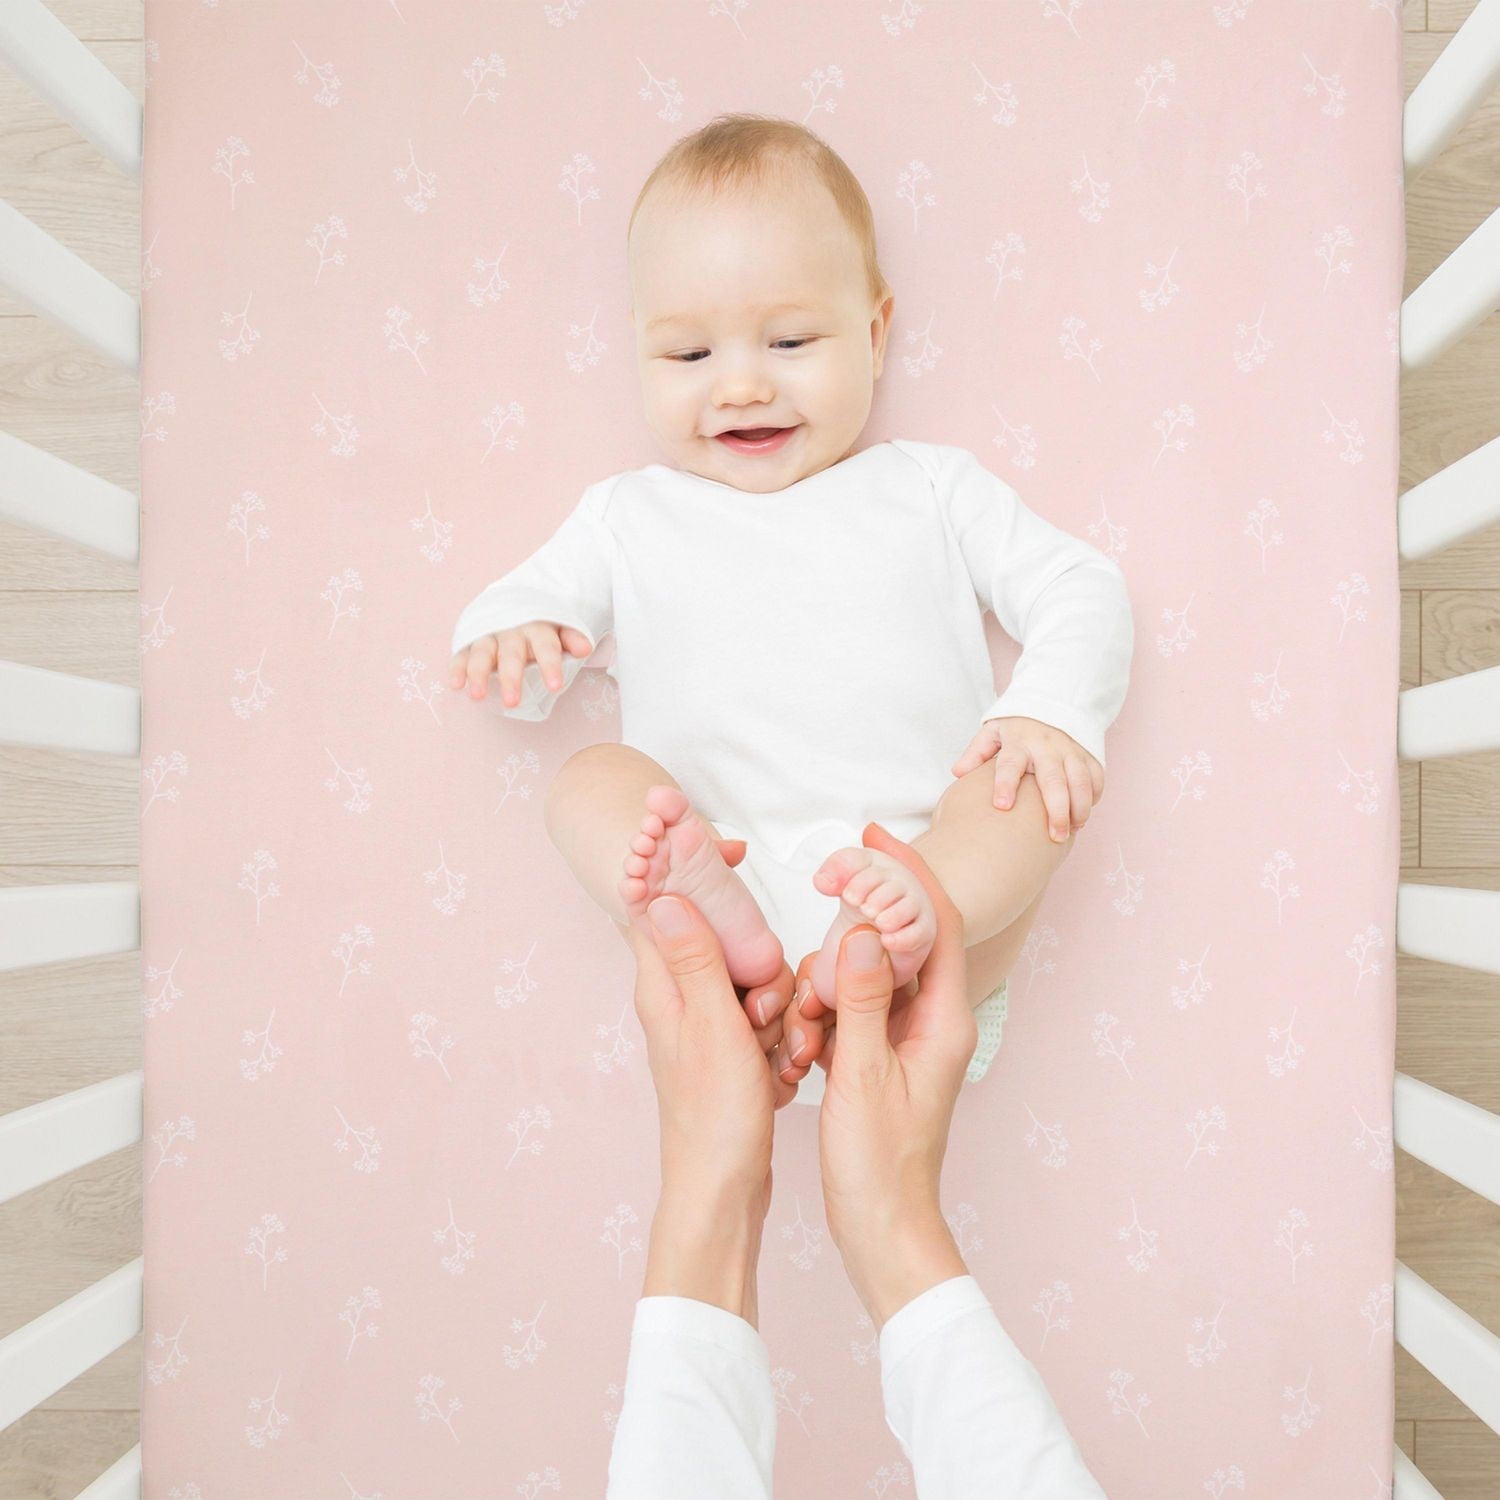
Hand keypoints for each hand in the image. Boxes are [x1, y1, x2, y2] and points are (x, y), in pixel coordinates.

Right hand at [448, 621, 593, 706]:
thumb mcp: (559, 629)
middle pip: (511, 654)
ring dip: (478, 673)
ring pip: (482, 653)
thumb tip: (584, 648)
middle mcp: (511, 630)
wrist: (513, 603)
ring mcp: (489, 635)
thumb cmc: (540, 628)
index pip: (546, 646)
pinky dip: (458, 668)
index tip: (554, 687)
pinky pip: (462, 654)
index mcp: (537, 628)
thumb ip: (571, 638)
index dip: (550, 665)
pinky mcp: (470, 641)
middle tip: (512, 703)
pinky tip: (456, 684)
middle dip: (510, 677)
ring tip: (477, 696)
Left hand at [631, 892, 802, 1218]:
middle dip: (755, 963)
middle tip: (762, 1008)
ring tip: (771, 1048)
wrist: (723, 1189)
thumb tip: (664, 892)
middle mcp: (677, 1000)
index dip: (689, 870)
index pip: (662, 903)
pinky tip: (779, 1069)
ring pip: (748, 981)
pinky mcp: (728, 1052)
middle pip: (719, 941)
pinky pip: (760, 1018)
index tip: (728, 853)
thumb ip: (694, 958)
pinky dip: (776, 1035)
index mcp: (662, 987)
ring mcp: (704, 1027)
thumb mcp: (712, 1026)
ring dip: (772, 1006)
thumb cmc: (715, 1116)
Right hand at [790, 822, 973, 1325]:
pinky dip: (827, 1007)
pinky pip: (856, 1009)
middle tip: (824, 884)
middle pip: (905, 939)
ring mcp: (910, 1040)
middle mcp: (934, 1021)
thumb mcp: (862, 1076)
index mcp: (943, 1019)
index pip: (936, 922)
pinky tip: (799, 1027)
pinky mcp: (884, 1058)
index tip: (873, 835)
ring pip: (872, 974)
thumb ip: (861, 1001)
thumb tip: (862, 931)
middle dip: (863, 913)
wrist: (885, 1230)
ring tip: (802, 1003)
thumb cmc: (879, 1165)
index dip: (909, 872)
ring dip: (833, 974)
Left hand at [950, 716, 1103, 843]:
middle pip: (1054, 781)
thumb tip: (958, 772)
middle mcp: (1047, 746)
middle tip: (1055, 837)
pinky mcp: (1089, 753)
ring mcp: (1071, 749)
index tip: (1003, 806)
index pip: (1010, 764)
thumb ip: (976, 752)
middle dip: (1056, 810)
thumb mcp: (992, 731)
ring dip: (1079, 808)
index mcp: (1018, 741)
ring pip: (1081, 781)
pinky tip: (1083, 814)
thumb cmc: (1016, 727)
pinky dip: (1094, 797)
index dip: (1006, 784)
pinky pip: (1097, 777)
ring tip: (1073, 830)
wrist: (1051, 703)